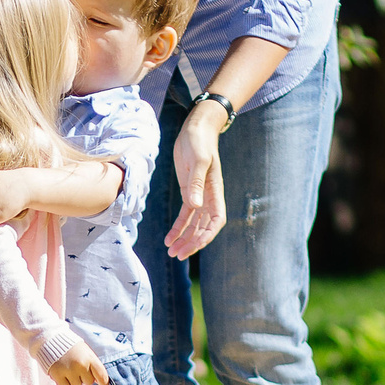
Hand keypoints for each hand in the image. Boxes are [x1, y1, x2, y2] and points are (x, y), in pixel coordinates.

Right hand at [47, 336, 110, 384]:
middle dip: (83, 379)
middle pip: (88, 382)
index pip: (102, 375)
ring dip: (72, 382)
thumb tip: (98, 381)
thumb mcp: (85, 352)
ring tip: (66, 370)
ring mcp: (69, 370)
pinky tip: (61, 377)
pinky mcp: (58, 375)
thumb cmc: (70, 347)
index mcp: (90, 358)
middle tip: (75, 369)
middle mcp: (81, 365)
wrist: (51, 339)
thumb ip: (92, 365)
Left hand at [163, 107, 227, 258]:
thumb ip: (196, 183)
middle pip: (203, 227)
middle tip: (178, 255)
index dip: (207, 235)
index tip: (195, 245)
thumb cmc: (200, 142)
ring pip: (193, 224)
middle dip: (192, 242)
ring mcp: (198, 196)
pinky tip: (169, 239)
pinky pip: (184, 215)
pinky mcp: (188, 192)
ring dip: (184, 239)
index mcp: (214, 191)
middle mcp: (208, 197)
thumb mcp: (198, 160)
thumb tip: (194, 206)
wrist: (196, 129)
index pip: (216, 220)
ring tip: (172, 252)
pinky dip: (177, 227)